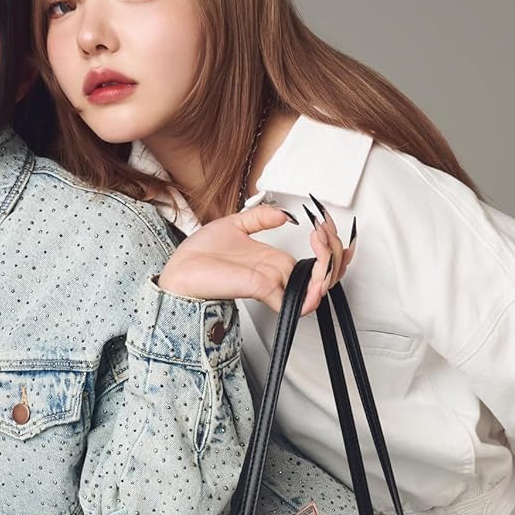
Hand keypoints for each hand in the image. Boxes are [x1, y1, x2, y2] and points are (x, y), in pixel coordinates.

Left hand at [156, 194, 354, 316]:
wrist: (179, 271)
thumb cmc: (199, 256)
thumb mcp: (233, 225)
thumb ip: (259, 218)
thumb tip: (282, 214)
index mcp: (271, 261)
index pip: (313, 260)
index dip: (328, 245)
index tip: (324, 226)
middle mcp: (275, 274)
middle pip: (323, 272)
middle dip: (335, 252)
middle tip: (326, 234)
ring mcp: (271, 283)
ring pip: (317, 286)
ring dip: (330, 267)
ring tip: (323, 244)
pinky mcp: (261, 289)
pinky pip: (296, 300)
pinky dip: (312, 293)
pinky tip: (317, 278)